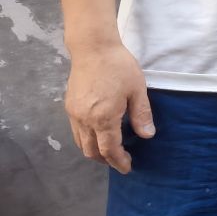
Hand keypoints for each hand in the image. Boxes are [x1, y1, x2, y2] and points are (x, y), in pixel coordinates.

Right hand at [65, 41, 152, 174]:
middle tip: (119, 162)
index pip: (109, 149)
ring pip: (81, 143)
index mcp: (103, 118)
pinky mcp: (69, 107)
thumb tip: (147, 136)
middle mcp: (85, 120)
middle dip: (106, 160)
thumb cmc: (119, 66)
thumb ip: (141, 114)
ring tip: (109, 152)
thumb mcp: (137, 90)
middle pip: (92, 151)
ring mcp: (74, 114)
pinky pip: (76, 132)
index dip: (119, 161)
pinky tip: (97, 135)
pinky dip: (86, 140)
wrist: (92, 48)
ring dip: (94, 152)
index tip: (127, 167)